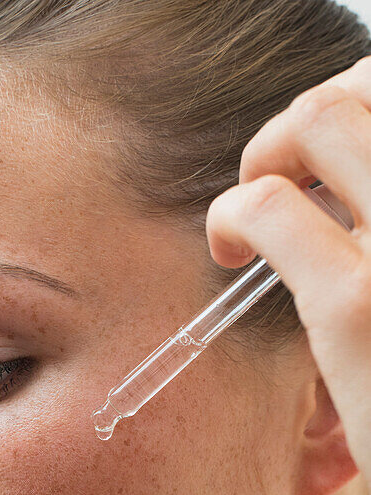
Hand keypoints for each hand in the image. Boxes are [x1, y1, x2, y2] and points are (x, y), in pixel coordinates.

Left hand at [205, 56, 370, 487]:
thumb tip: (346, 210)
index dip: (368, 101)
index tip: (335, 152)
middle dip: (316, 113)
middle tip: (285, 168)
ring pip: (322, 120)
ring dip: (269, 149)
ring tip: (254, 206)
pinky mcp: (363, 304)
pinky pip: (269, 207)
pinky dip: (232, 215)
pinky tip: (228, 246)